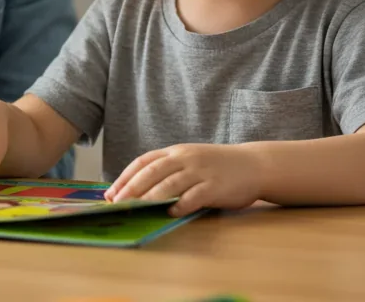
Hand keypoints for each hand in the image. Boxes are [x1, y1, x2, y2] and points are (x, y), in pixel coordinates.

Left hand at [105, 143, 263, 216]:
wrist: (254, 164)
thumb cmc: (217, 166)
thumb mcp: (190, 160)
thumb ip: (168, 170)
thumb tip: (137, 190)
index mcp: (176, 151)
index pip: (144, 161)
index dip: (125, 177)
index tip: (111, 193)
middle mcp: (186, 158)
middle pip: (152, 171)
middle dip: (131, 188)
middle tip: (116, 203)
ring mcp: (201, 171)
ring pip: (169, 183)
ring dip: (150, 197)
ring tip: (135, 209)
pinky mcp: (215, 186)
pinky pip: (194, 196)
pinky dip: (180, 205)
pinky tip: (170, 213)